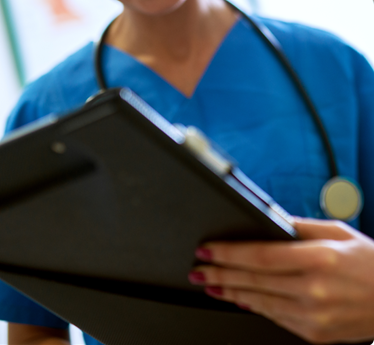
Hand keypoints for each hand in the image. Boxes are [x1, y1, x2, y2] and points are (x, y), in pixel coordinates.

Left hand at [189, 218, 373, 343]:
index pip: (260, 255)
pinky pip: (274, 317)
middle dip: (218, 273)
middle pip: (252, 280)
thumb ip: (300, 226)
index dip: (228, 253)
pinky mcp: (314, 333)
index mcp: (320, 259)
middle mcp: (315, 289)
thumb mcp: (339, 232)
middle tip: (197, 269)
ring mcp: (314, 315)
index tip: (207, 250)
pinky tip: (238, 298)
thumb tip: (268, 220)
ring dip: (229, 292)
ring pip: (258, 301)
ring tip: (209, 284)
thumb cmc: (371, 263)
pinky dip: (253, 306)